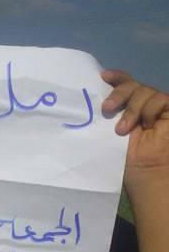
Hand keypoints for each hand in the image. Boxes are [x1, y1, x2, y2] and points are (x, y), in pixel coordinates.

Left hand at [101, 71, 168, 190]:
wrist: (146, 175)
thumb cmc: (125, 160)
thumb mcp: (109, 134)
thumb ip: (107, 115)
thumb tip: (91, 99)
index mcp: (126, 109)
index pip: (124, 84)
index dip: (116, 77)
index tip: (103, 76)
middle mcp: (142, 106)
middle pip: (133, 84)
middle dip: (119, 93)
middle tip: (107, 109)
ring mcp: (157, 109)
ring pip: (145, 91)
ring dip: (132, 108)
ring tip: (123, 130)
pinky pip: (160, 99)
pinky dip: (149, 109)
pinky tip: (145, 125)